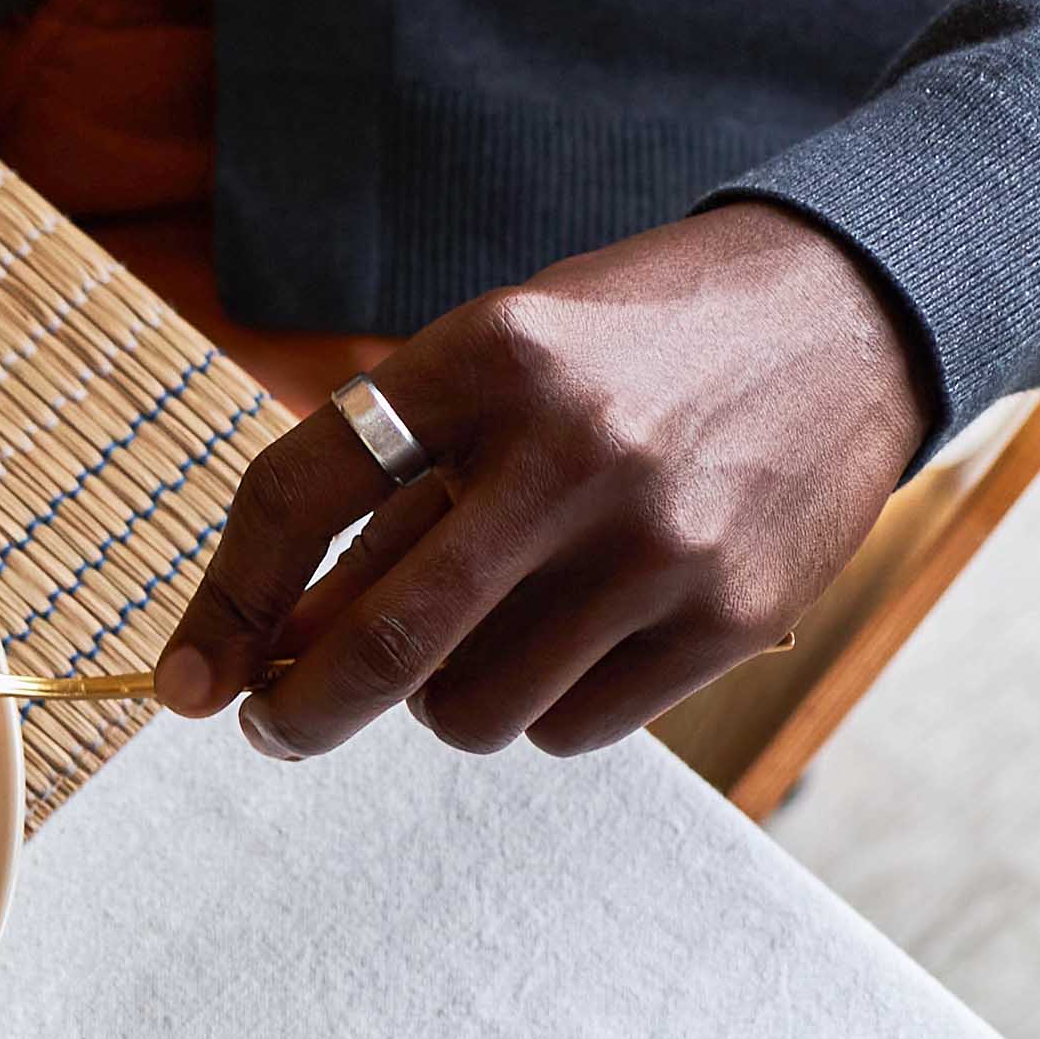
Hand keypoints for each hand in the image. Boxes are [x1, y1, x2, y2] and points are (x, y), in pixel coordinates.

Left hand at [157, 205, 927, 755]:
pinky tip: (570, 638)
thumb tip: (261, 654)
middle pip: (381, 643)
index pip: (299, 493)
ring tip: (478, 634)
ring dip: (439, 698)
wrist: (849, 309)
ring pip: (468, 708)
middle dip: (298, 713)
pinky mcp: (735, 611)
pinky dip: (539, 707)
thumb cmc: (624, 354)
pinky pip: (568, 729)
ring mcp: (662, 539)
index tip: (190, 684)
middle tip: (275, 726)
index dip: (222, 603)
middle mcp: (572, 449)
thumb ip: (384, 496)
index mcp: (486, 358)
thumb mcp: (493, 371)